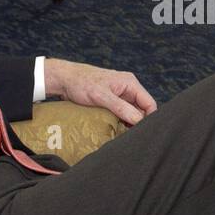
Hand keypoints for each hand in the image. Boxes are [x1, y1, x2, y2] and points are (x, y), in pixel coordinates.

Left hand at [42, 57, 157, 124]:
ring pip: (132, 113)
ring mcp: (120, 95)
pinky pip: (122, 113)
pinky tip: (115, 129)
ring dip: (128, 123)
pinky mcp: (112, 101)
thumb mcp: (102, 96)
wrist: (64, 79)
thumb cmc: (81, 83)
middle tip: (130, 136)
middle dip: (137, 122)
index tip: (141, 132)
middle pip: (142, 109)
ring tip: (122, 134)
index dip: (148, 118)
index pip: (149, 103)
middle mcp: (128, 88)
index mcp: (130, 83)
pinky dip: (120, 121)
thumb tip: (138, 120)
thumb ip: (121, 108)